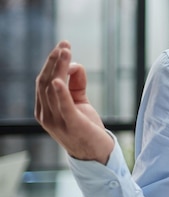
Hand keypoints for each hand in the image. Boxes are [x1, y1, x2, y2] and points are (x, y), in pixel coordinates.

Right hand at [35, 41, 113, 163]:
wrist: (96, 153)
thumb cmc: (85, 126)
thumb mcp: (78, 102)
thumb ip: (75, 84)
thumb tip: (75, 65)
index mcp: (45, 109)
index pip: (44, 81)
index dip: (52, 63)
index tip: (62, 46)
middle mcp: (46, 115)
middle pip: (46, 82)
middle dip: (55, 61)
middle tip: (64, 44)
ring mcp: (56, 121)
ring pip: (53, 89)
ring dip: (59, 68)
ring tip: (65, 52)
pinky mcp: (71, 124)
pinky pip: (63, 106)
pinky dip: (60, 92)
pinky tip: (60, 79)